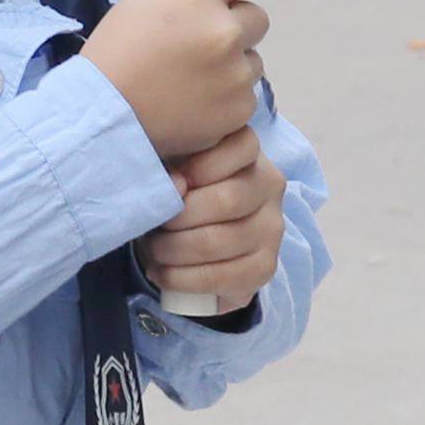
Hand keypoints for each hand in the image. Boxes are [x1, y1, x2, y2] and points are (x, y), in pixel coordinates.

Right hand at [91, 0, 268, 159]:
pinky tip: (195, 102)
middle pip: (256, 15)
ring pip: (252, 58)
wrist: (105, 120)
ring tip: (192, 78)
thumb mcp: (135, 3)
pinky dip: (227, 97)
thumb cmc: (114, 55)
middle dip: (234, 24)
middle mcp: (225, 33)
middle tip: (199, 40)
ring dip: (232, 63)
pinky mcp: (241, 109)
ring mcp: (236, 75)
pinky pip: (246, 94)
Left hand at [147, 125, 282, 311]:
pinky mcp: (265, 267)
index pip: (241, 146)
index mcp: (249, 151)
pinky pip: (225, 278)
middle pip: (227, 201)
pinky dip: (183, 279)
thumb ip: (171, 160)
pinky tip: (162, 273)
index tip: (170, 179)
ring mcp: (272, 228)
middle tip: (152, 223)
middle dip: (178, 216)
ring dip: (174, 250)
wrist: (190, 231)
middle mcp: (269, 187)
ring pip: (220, 242)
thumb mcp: (169, 162)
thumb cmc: (176, 188)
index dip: (199, 165)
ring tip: (153, 249)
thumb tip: (173, 183)